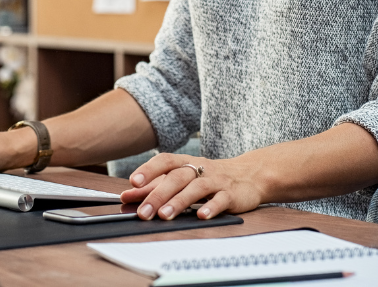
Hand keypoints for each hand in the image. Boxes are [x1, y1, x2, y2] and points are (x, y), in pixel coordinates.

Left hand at [119, 152, 262, 220]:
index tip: (133, 182)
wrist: (251, 174)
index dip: (149, 169)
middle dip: (159, 194)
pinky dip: (211, 207)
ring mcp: (217, 181)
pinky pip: (222, 200)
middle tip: (144, 212)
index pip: (166, 160)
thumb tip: (127, 195)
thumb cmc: (211, 177)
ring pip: (197, 188)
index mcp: (187, 163)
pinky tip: (202, 216)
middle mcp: (201, 169)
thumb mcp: (184, 178)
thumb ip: (155, 186)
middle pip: (178, 177)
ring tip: (165, 215)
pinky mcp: (232, 194)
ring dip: (180, 201)